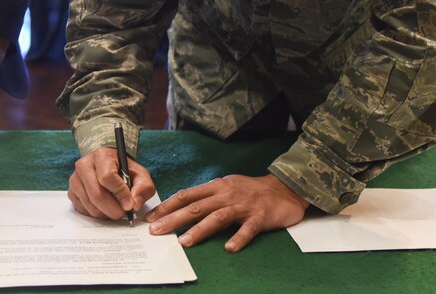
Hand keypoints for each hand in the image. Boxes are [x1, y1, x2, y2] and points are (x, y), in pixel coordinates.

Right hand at [68, 147, 155, 220]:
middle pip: (96, 195)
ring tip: (116, 210)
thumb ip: (143, 188)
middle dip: (113, 209)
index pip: (107, 177)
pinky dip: (96, 214)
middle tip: (123, 214)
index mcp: (101, 155)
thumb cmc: (124, 170)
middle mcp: (84, 165)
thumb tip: (134, 204)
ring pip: (90, 205)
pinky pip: (83, 210)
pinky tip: (105, 208)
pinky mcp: (71, 192)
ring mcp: (75, 179)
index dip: (120, 194)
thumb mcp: (140, 174)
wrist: (108, 165)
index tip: (129, 205)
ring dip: (105, 214)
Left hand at [145, 174, 308, 252]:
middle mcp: (227, 194)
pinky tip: (229, 248)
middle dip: (174, 219)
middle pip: (197, 207)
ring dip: (200, 230)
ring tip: (184, 242)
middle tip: (157, 231)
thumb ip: (207, 198)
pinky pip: (248, 229)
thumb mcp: (226, 188)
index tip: (151, 217)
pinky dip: (238, 238)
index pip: (187, 196)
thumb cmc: (251, 191)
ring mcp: (243, 206)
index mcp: (217, 186)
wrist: (284, 189)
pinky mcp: (260, 217)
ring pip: (218, 218)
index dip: (168, 206)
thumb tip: (182, 209)